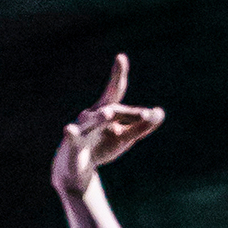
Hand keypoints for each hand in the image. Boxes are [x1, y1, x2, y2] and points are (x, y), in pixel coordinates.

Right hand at [51, 51, 165, 199]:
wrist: (74, 170)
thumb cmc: (101, 146)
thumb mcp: (124, 136)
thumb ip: (141, 126)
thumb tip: (160, 112)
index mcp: (105, 111)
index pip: (114, 92)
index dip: (117, 74)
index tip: (120, 57)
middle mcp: (91, 116)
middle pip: (109, 108)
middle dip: (127, 111)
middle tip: (144, 115)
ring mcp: (81, 130)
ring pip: (91, 122)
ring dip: (100, 118)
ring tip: (108, 114)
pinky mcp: (73, 147)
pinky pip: (73, 140)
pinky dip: (72, 134)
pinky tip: (68, 129)